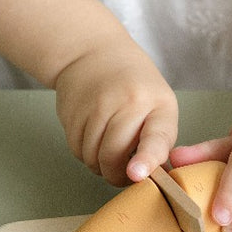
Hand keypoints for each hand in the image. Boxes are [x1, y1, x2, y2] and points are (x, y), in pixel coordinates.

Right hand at [55, 41, 177, 185]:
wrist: (94, 53)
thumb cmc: (135, 87)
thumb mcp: (159, 106)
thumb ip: (159, 141)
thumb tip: (154, 178)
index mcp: (157, 104)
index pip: (155, 136)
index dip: (147, 159)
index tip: (136, 174)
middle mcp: (126, 103)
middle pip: (113, 155)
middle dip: (117, 175)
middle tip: (123, 174)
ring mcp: (95, 106)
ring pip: (92, 157)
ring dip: (99, 166)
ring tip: (109, 153)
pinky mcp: (72, 111)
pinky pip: (76, 150)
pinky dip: (85, 154)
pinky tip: (94, 141)